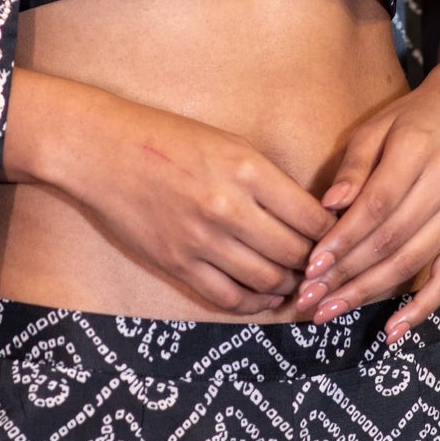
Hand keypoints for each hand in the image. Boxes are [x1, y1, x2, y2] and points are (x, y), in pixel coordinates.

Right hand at [9, 73, 335, 315]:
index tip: (339, 237)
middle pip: (296, 254)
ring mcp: (201, 240)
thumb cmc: (166, 138)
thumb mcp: (229, 144)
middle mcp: (228, 208)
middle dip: (317, 264)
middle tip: (325, 266)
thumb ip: (269, 181)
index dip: (334, 234)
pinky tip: (266, 295)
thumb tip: (311, 218)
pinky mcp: (177, 263)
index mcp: (248, 170)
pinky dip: (256, 302)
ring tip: (299, 280)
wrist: (100, 150)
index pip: (313, 218)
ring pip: (268, 281)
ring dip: (290, 285)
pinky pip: (229, 298)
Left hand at [293, 43, 439, 340]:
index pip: (376, 205)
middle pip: (391, 240)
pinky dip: (421, 308)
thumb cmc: (414, 119)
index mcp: (417, 151)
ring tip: (331, 311)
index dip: (343, 239)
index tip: (311, 265)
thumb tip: (329, 206)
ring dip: (370, 293)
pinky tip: (393, 331)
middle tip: (309, 299)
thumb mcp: (378, 127)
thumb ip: (354, 166)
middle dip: (346, 274)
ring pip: (413, 262)